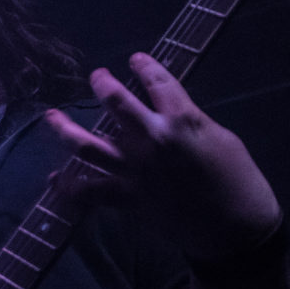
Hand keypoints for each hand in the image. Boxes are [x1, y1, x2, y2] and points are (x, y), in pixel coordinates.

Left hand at [45, 52, 282, 260]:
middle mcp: (151, 141)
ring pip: (87, 145)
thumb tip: (170, 116)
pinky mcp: (127, 198)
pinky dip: (69, 186)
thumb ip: (190, 122)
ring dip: (65, 129)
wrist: (233, 228)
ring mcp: (134, 170)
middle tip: (97, 76)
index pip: (158, 82)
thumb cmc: (238, 179)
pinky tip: (55, 178)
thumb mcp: (221, 137)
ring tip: (51, 116)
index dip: (145, 66)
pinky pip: (89, 191)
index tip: (136, 60)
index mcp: (181, 120)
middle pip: (115, 103)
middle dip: (103, 84)